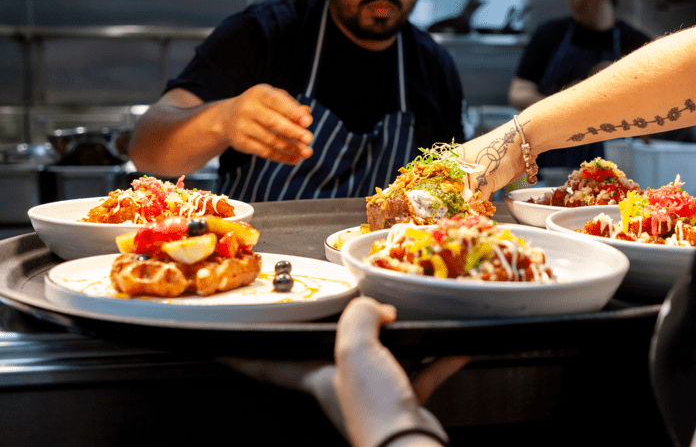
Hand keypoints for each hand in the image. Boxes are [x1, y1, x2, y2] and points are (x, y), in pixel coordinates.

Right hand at [218, 83, 313, 164]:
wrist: (227, 118)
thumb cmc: (260, 106)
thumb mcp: (273, 99)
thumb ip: (290, 105)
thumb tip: (307, 113)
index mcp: (259, 93)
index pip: (278, 102)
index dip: (293, 112)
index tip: (308, 121)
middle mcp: (248, 108)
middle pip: (273, 122)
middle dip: (293, 132)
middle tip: (309, 138)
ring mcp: (242, 126)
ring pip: (271, 140)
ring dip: (291, 147)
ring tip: (307, 152)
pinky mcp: (241, 143)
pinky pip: (264, 152)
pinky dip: (282, 157)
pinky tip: (295, 159)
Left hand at [219, 297, 467, 445]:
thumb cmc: (375, 410)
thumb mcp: (354, 349)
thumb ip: (359, 317)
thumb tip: (376, 307)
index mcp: (315, 375)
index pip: (266, 362)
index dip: (241, 353)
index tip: (219, 344)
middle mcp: (340, 385)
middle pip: (327, 353)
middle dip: (331, 331)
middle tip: (328, 309)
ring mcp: (373, 394)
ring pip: (379, 357)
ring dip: (394, 338)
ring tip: (404, 316)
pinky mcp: (403, 401)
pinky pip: (421, 372)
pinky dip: (437, 357)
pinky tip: (454, 344)